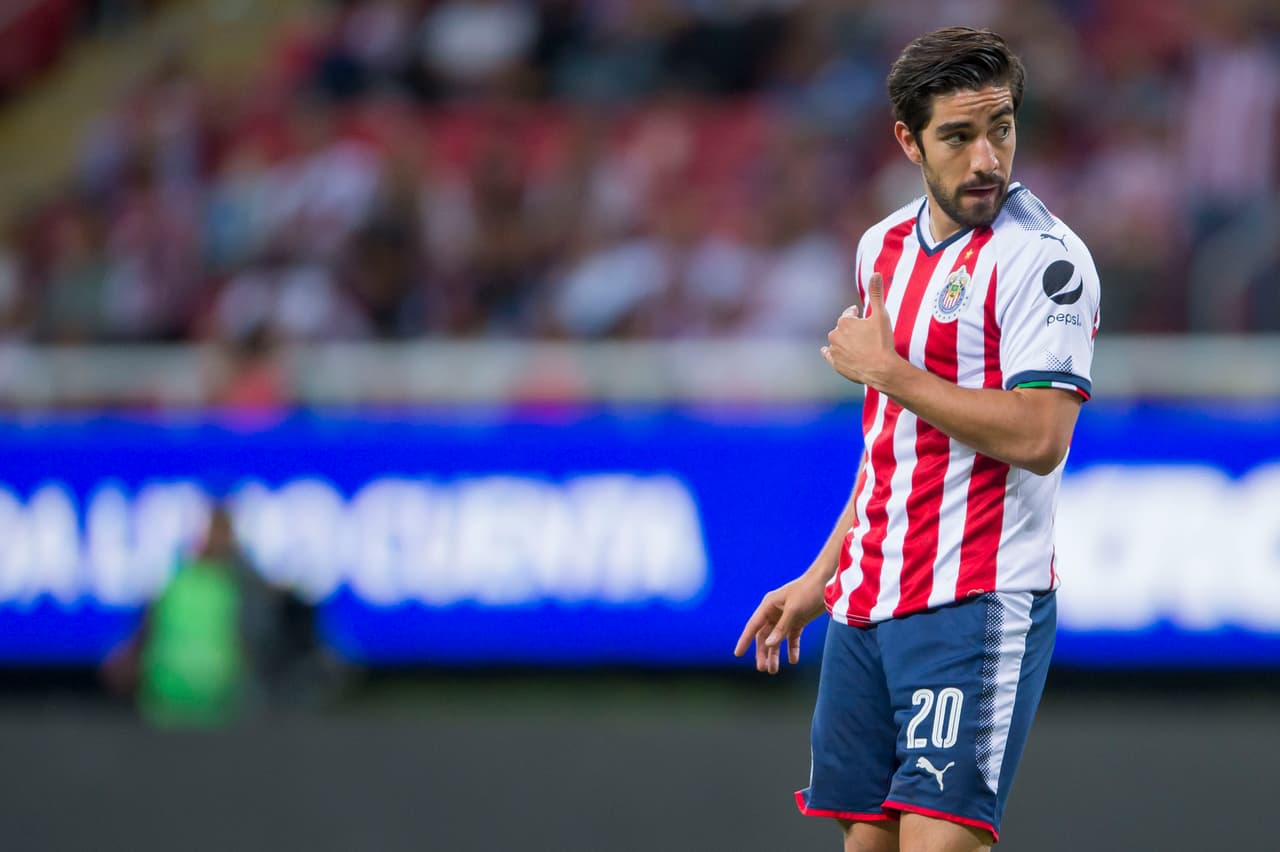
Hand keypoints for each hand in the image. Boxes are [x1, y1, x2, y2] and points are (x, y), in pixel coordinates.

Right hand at [733, 573, 827, 673]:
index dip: (745, 640)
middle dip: (763, 652)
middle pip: (764, 636)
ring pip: (776, 639)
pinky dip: (792, 649)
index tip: (737, 654)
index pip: (753, 626)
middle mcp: (775, 612)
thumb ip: (781, 628)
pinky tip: (793, 660)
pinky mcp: (798, 621)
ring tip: (774, 670)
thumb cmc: (808, 591)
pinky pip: (791, 638)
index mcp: (769, 605)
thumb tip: (769, 644)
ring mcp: (786, 617)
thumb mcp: (794, 610)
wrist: (827, 582)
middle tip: (763, 668)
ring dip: (775, 654)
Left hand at [821, 272, 899, 389]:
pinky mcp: (835, 364)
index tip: (860, 315)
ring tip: (856, 345)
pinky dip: (831, 352)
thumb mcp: (881, 315)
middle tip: (863, 334)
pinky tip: (828, 351)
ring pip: (836, 341)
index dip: (856, 314)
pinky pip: (829, 355)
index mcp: (844, 321)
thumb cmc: (882, 341)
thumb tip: (876, 273)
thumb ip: (876, 294)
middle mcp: (835, 335)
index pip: (848, 314)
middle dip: (850, 328)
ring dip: (843, 340)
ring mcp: (834, 350)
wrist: (881, 369)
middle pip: (842, 328)